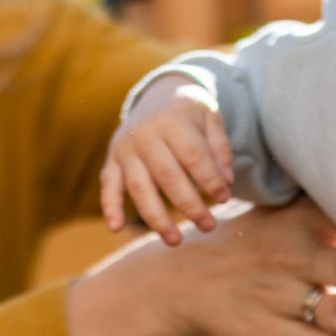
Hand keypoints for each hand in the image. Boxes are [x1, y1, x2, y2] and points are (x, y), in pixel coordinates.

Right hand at [102, 74, 234, 243]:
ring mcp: (125, 149)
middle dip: (189, 205)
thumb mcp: (210, 117)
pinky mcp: (112, 161)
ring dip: (157, 217)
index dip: (209, 179)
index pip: (192, 155)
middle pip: (168, 176)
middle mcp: (145, 135)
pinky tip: (116, 228)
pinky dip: (110, 207)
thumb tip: (227, 182)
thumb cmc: (189, 112)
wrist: (157, 94)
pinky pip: (108, 186)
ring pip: (140, 188)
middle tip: (208, 226)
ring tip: (175, 240)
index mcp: (172, 120)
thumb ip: (220, 147)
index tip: (224, 198)